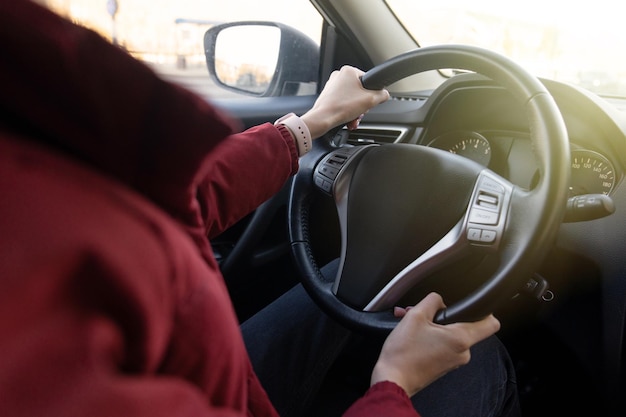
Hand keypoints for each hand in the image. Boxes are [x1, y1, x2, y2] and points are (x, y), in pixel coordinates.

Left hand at [300, 66, 389, 138]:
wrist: (322, 119)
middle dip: (362, 106)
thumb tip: (384, 94)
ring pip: (351, 100)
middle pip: (360, 92)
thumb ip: (382, 95)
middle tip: (361, 113)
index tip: (369, 103)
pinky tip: (347, 121)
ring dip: (355, 111)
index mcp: (349, 71)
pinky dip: (347, 113)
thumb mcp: (370, 100)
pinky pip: (343, 104)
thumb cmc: (341, 107)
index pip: (368, 81)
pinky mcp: (327, 96)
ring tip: (353, 120)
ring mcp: (332, 86)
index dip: (372, 94)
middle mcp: (339, 76)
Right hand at [370, 292, 500, 397]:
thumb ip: (432, 301)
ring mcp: (454, 361)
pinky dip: (430, 336)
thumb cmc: (403, 354)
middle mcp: (462, 352)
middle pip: (463, 325)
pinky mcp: (444, 365)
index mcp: (460, 339)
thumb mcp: (415, 316)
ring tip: (410, 322)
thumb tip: (439, 299)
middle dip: (441, 315)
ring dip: (431, 325)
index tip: (471, 306)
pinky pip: (443, 345)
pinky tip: (412, 333)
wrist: (393, 379)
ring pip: (450, 334)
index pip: (491, 323)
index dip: (484, 310)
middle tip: (422, 313)